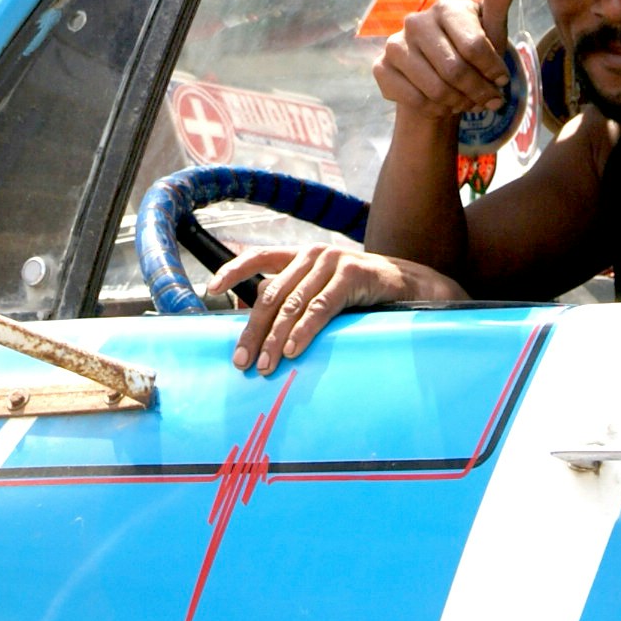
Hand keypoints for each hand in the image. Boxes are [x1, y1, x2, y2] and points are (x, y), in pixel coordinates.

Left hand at [206, 244, 427, 373]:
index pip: (258, 257)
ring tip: (265, 365)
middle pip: (270, 294)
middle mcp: (311, 255)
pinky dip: (304, 332)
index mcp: (300, 256)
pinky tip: (294, 351)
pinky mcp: (351, 275)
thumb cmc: (360, 294)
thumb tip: (254, 327)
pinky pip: (320, 308)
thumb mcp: (321, 292)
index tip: (212, 288)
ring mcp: (331, 262)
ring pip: (292, 304)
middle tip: (241, 361)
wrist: (409, 285)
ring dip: (276, 339)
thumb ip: (293, 300)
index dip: (233, 270)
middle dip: (253, 331)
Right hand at [374, 0, 524, 118]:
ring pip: (436, 89)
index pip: (475, 47)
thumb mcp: (491, 29)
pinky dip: (435, 109)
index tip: (501, 81)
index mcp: (445, 8)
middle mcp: (415, 21)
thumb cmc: (469, 53)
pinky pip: (415, 99)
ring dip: (458, 103)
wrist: (437, 82)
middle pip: (455, 71)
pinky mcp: (381, 68)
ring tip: (465, 101)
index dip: (493, 71)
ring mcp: (395, 44)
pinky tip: (442, 104)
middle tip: (486, 100)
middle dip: (477, 92)